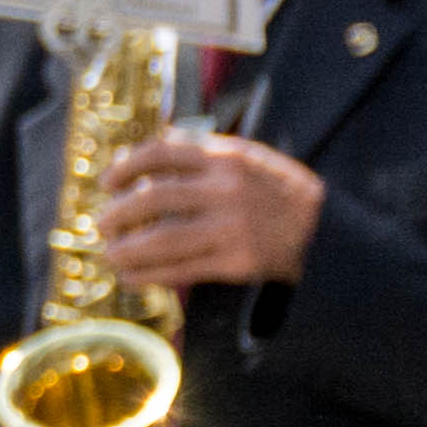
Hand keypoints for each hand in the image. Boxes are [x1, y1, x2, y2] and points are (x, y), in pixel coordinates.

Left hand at [93, 126, 325, 289]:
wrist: (323, 230)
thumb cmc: (277, 192)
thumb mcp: (248, 157)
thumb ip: (202, 152)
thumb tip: (151, 149)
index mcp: (225, 157)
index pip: (160, 153)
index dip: (125, 167)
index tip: (107, 182)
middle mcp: (225, 190)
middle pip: (152, 198)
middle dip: (117, 213)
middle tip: (102, 223)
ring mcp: (231, 228)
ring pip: (161, 239)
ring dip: (126, 249)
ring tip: (111, 254)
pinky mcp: (236, 262)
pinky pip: (181, 270)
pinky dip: (149, 275)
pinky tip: (132, 277)